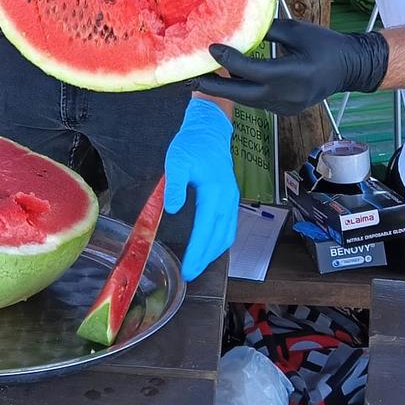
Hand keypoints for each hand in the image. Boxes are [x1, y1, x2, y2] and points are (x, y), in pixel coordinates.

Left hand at [164, 97, 239, 281]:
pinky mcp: (230, 198)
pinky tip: (209, 246)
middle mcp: (227, 200)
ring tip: (198, 265)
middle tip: (190, 275)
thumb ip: (174, 185)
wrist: (210, 130)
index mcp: (215, 193)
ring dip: (214, 252)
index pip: (205, 230)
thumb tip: (172, 209)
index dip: (197, 252)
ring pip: (227, 234)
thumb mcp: (177, 161)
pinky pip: (228, 226)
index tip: (188, 269)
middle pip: (219, 238)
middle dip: (205, 259)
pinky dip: (220, 241)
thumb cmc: (192, 145)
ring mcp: (231, 200)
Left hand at [199, 17, 388, 114]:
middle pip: (243, 93)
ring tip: (204, 77)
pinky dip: (242, 90)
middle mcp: (288, 95)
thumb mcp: (297, 30)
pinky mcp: (286, 110)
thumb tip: (239, 23)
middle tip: (191, 77)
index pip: (252, 70)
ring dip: (226, 88)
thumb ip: (267, 30)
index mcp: (293, 74)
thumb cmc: (325, 44)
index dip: (228, 60)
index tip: (211, 48)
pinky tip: (229, 78)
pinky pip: (258, 101)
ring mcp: (287, 106)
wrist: (350, 68)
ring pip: (248, 100)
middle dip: (215, 86)